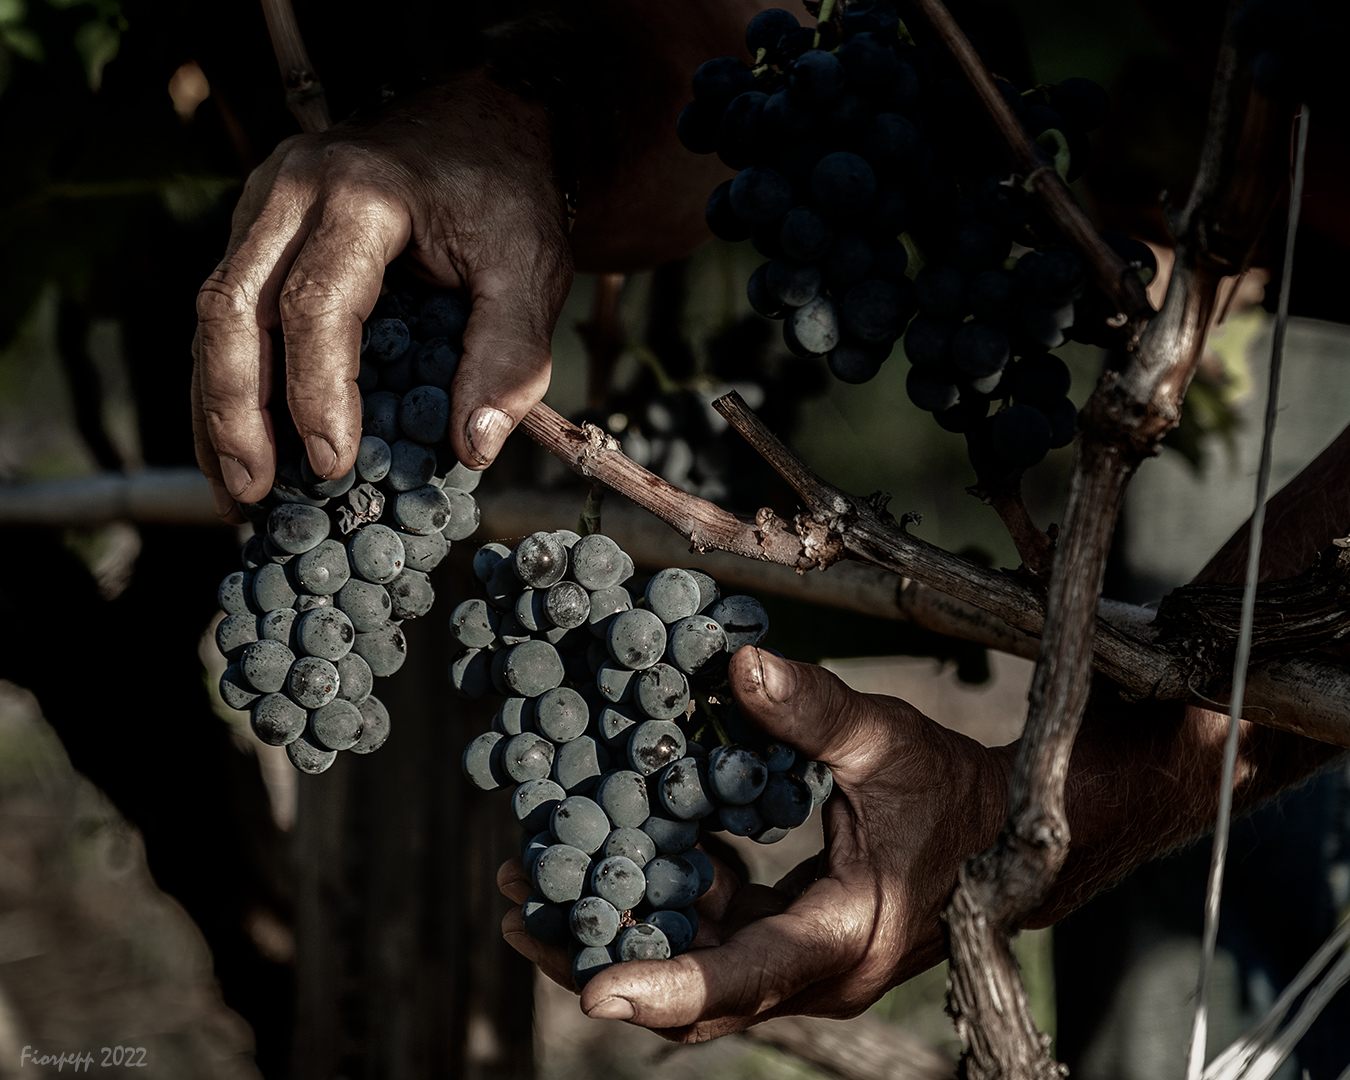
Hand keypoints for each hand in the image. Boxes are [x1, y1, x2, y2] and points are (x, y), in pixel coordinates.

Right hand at [191, 67, 573, 517]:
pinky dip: (232, 380)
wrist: (487, 123)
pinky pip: (230, 307)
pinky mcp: (261, 226)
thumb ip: (510, 356)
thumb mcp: (531, 272)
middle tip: (254, 493)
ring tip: (237, 491)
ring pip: (215, 312)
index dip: (318, 394)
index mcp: (360, 194)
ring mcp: (265, 202)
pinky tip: (241, 443)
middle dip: (236, 411)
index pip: (316, 306)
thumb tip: (473, 448)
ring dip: (217, 407)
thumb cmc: (508, 198)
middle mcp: (292, 189)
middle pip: (233, 308)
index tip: (332, 465)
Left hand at [498, 647, 1008, 1040]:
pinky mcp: (788, 941)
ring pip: (693, 974)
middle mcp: (814, 971)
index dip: (667, 982)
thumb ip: (814, 711)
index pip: (745, 976)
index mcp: (842, 936)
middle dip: (603, 955)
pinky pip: (711, 939)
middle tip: (520, 910)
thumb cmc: (952, 792)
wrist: (1002, 837)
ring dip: (619, 929)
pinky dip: (661, 905)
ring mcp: (798, 964)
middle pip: (693, 996)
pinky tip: (618, 851)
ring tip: (535, 884)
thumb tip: (738, 666)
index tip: (591, 985)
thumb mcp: (887, 743)